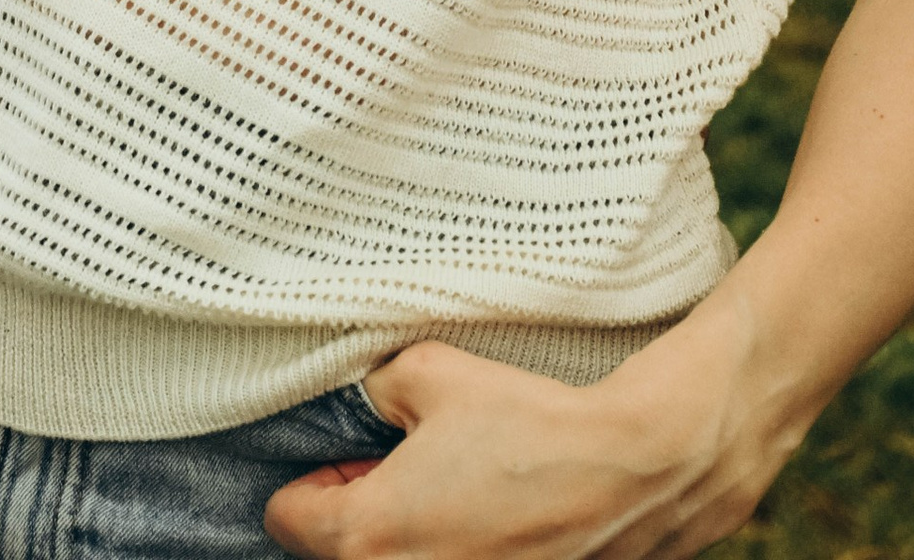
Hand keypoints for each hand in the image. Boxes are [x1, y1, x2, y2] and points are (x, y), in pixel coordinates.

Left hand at [261, 328, 792, 558]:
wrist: (626, 472)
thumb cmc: (527, 423)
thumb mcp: (427, 372)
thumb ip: (374, 389)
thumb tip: (362, 403)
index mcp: (370, 535)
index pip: (287, 520)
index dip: (310, 482)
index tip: (345, 461)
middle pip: (338, 556)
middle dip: (356, 517)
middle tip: (394, 473)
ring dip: (406, 541)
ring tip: (445, 499)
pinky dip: (456, 552)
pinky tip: (484, 524)